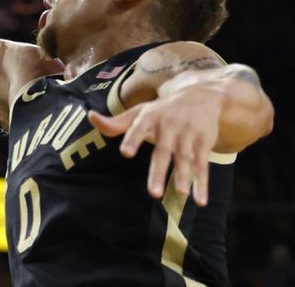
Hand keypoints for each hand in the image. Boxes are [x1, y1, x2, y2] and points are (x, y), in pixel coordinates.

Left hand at [88, 87, 222, 205]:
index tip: (125, 153)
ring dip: (183, 176)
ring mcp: (188, 133)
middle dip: (158, 172)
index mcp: (150, 117)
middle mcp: (169, 125)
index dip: (132, 139)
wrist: (199, 93)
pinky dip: (201, 183)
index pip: (139, 128)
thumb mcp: (139, 113)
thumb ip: (116, 123)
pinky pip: (202, 165)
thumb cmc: (161, 110)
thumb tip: (90, 116)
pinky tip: (200, 201)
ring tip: (181, 194)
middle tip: (153, 194)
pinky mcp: (204, 141)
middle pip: (163, 151)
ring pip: (185, 158)